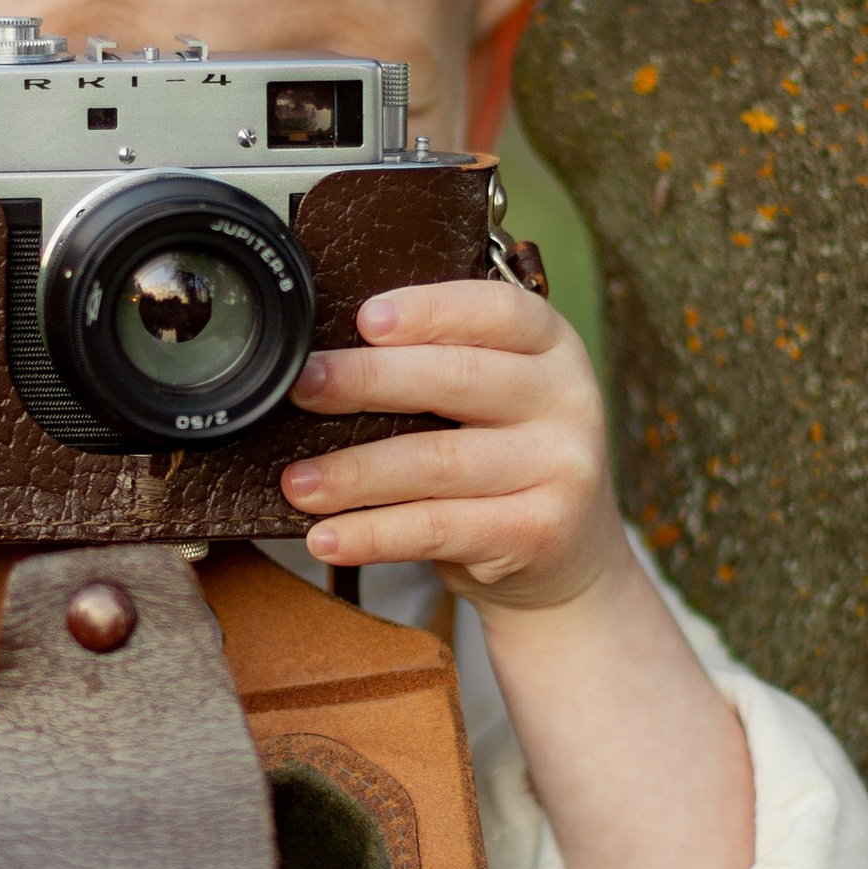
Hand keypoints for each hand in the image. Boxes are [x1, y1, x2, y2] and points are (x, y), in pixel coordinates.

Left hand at [279, 279, 624, 612]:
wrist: (571, 558)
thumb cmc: (508, 460)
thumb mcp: (497, 398)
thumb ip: (441, 366)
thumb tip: (326, 359)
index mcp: (552, 347)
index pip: (496, 311)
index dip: (430, 310)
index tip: (365, 318)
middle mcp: (567, 400)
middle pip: (458, 379)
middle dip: (368, 380)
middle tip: (302, 387)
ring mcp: (560, 469)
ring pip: (437, 461)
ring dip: (354, 473)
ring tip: (296, 482)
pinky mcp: (537, 533)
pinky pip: (437, 528)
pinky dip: (372, 534)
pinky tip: (327, 537)